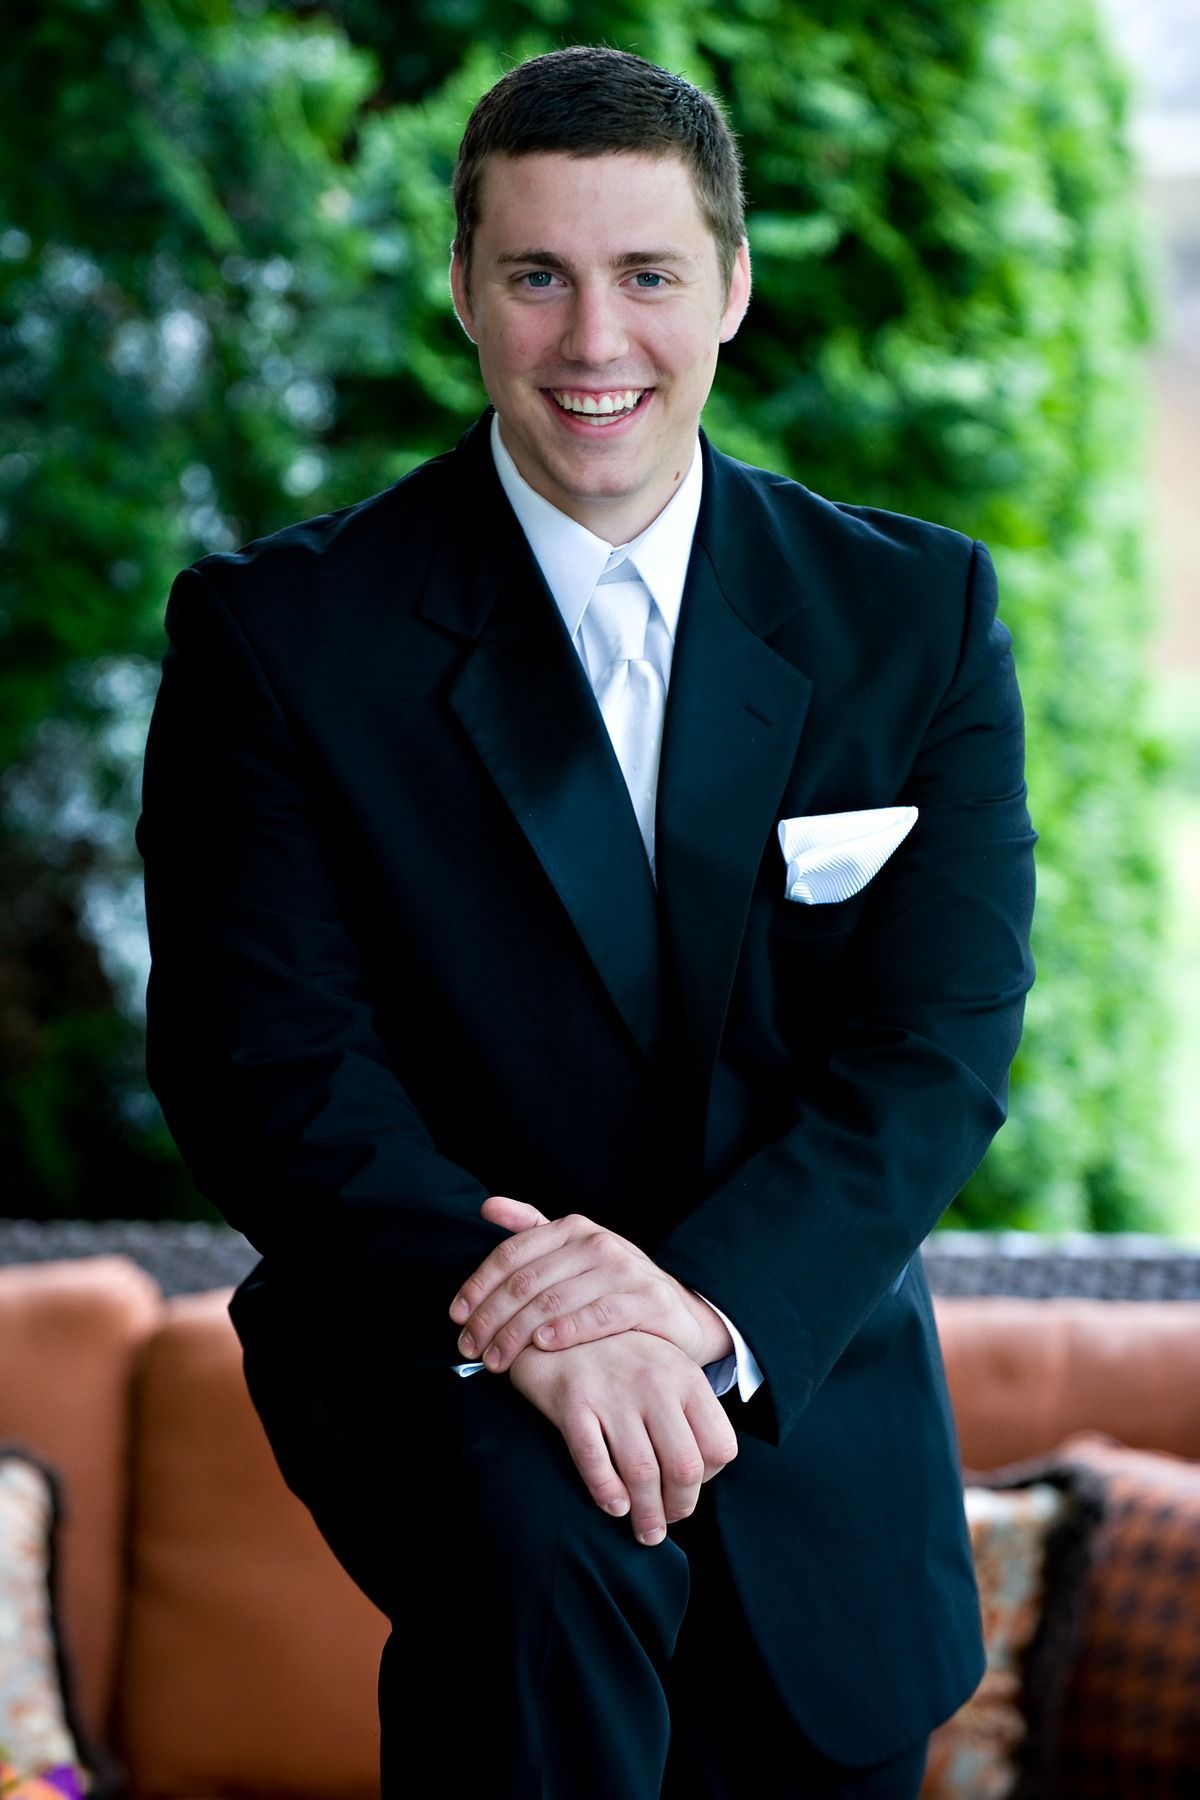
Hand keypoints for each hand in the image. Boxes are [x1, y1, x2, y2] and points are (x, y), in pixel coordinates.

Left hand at [450, 1196, 734, 1373]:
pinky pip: (598, 1315)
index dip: (478, 1285)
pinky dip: (566, 1330)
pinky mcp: (648, 1299)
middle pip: (526, 1282)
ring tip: (497, 1360)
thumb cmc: (613, 1287)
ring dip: (517, 1334)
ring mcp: (625, 1270)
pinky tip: (543, 1344)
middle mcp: (598, 1242)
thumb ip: (531, 1228)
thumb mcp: (574, 1253)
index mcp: (573, 1228)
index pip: (512, 1254)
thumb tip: (486, 1206)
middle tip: (470, 1348)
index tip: (457, 1316)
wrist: (679, 1313)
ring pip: (554, 1302)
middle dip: (490, 1319)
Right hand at [508, 1333, 737, 1544]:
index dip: (709, 1481)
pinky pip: (595, 1462)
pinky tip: (614, 1506)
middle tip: (664, 1524)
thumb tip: (700, 1477)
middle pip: (684, 1467)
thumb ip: (686, 1412)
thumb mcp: (664, 1371)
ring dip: (646, 1514)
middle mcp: (655, 1382)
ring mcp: (613, 1391)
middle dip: (678, 1508)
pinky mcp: (573, 1401)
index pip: (720, 1447)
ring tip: (644, 1532)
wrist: (556, 1324)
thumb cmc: (619, 1360)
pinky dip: (607, 1493)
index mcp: (686, 1377)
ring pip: (642, 1473)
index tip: (687, 1490)